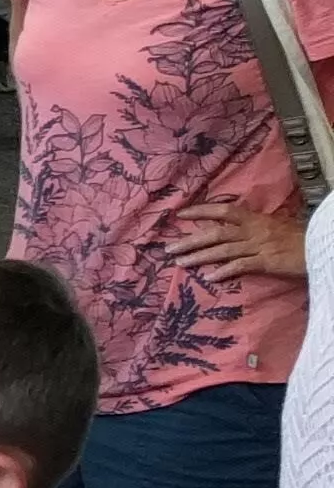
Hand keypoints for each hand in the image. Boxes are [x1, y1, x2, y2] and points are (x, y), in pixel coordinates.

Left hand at [165, 202, 304, 281]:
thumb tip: (236, 225)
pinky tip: (210, 277)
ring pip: (222, 250)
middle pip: (215, 233)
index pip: (223, 211)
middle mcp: (253, 231)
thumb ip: (255, 225)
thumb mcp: (275, 224)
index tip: (180, 214)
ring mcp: (258, 246)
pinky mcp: (266, 262)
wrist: (321, 245)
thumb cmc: (299, 235)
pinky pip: (241, 266)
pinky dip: (225, 271)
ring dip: (199, 257)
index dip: (201, 211)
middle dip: (190, 240)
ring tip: (180, 263)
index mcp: (255, 219)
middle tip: (168, 248)